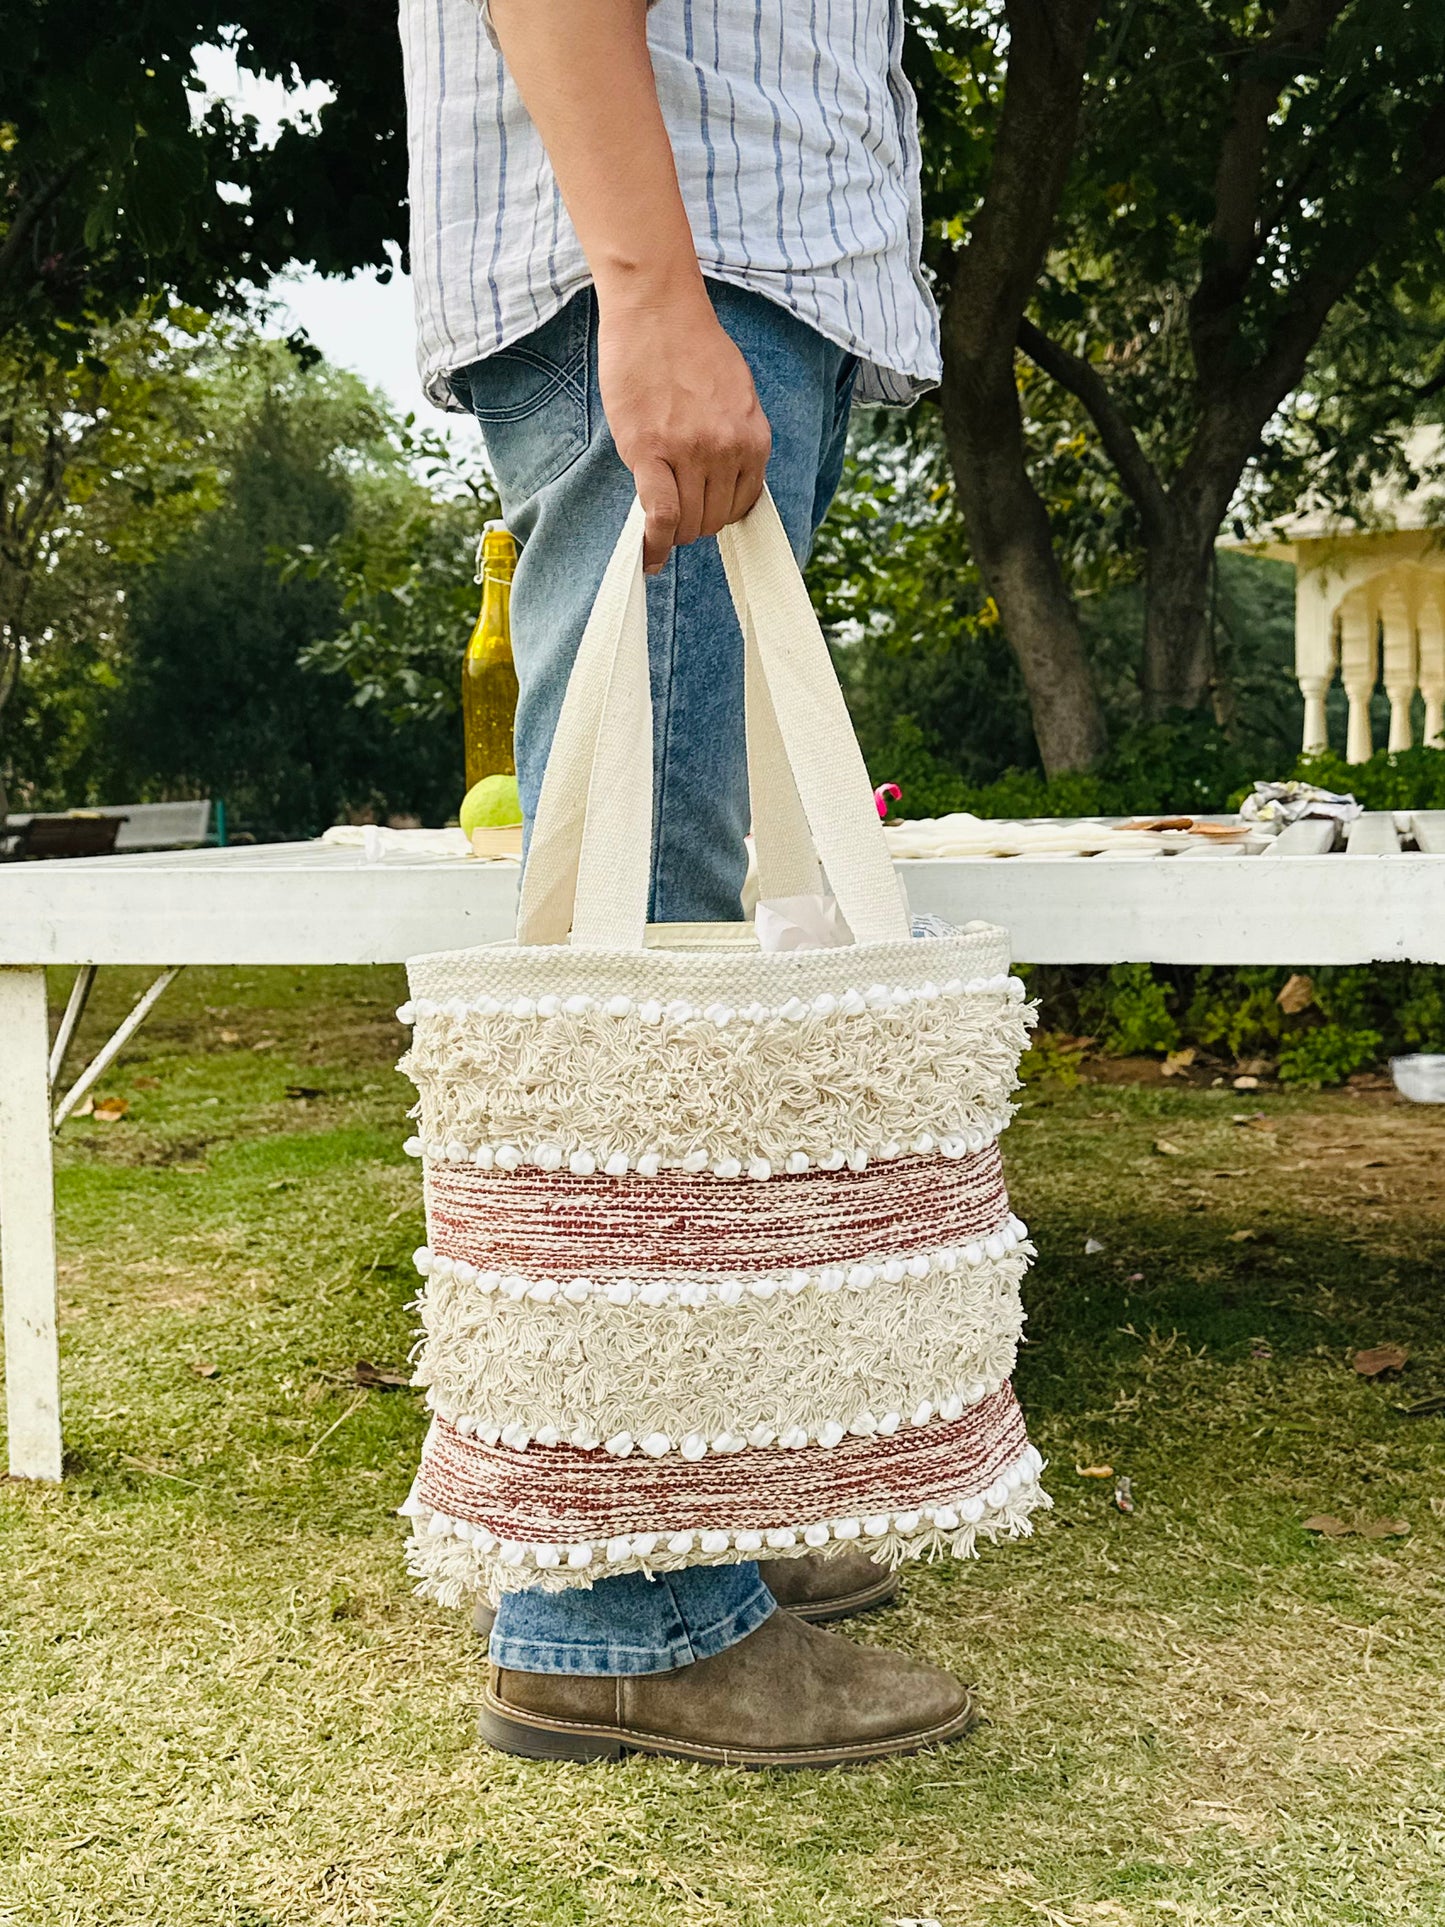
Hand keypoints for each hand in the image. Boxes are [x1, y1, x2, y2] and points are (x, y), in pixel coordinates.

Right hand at [597, 289, 771, 572]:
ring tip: (658, 526)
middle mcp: (727, 449)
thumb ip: (737, 439)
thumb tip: (728, 481)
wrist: (658, 309)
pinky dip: (654, 544)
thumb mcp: (737, 395)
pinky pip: (659, 515)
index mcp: (753, 437)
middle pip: (713, 519)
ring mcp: (690, 452)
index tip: (703, 517)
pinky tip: (648, 560)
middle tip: (675, 515)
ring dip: (673, 533)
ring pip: (687, 523)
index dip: (721, 516)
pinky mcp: (650, 451)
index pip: (743, 505)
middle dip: (695, 525)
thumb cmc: (692, 346)